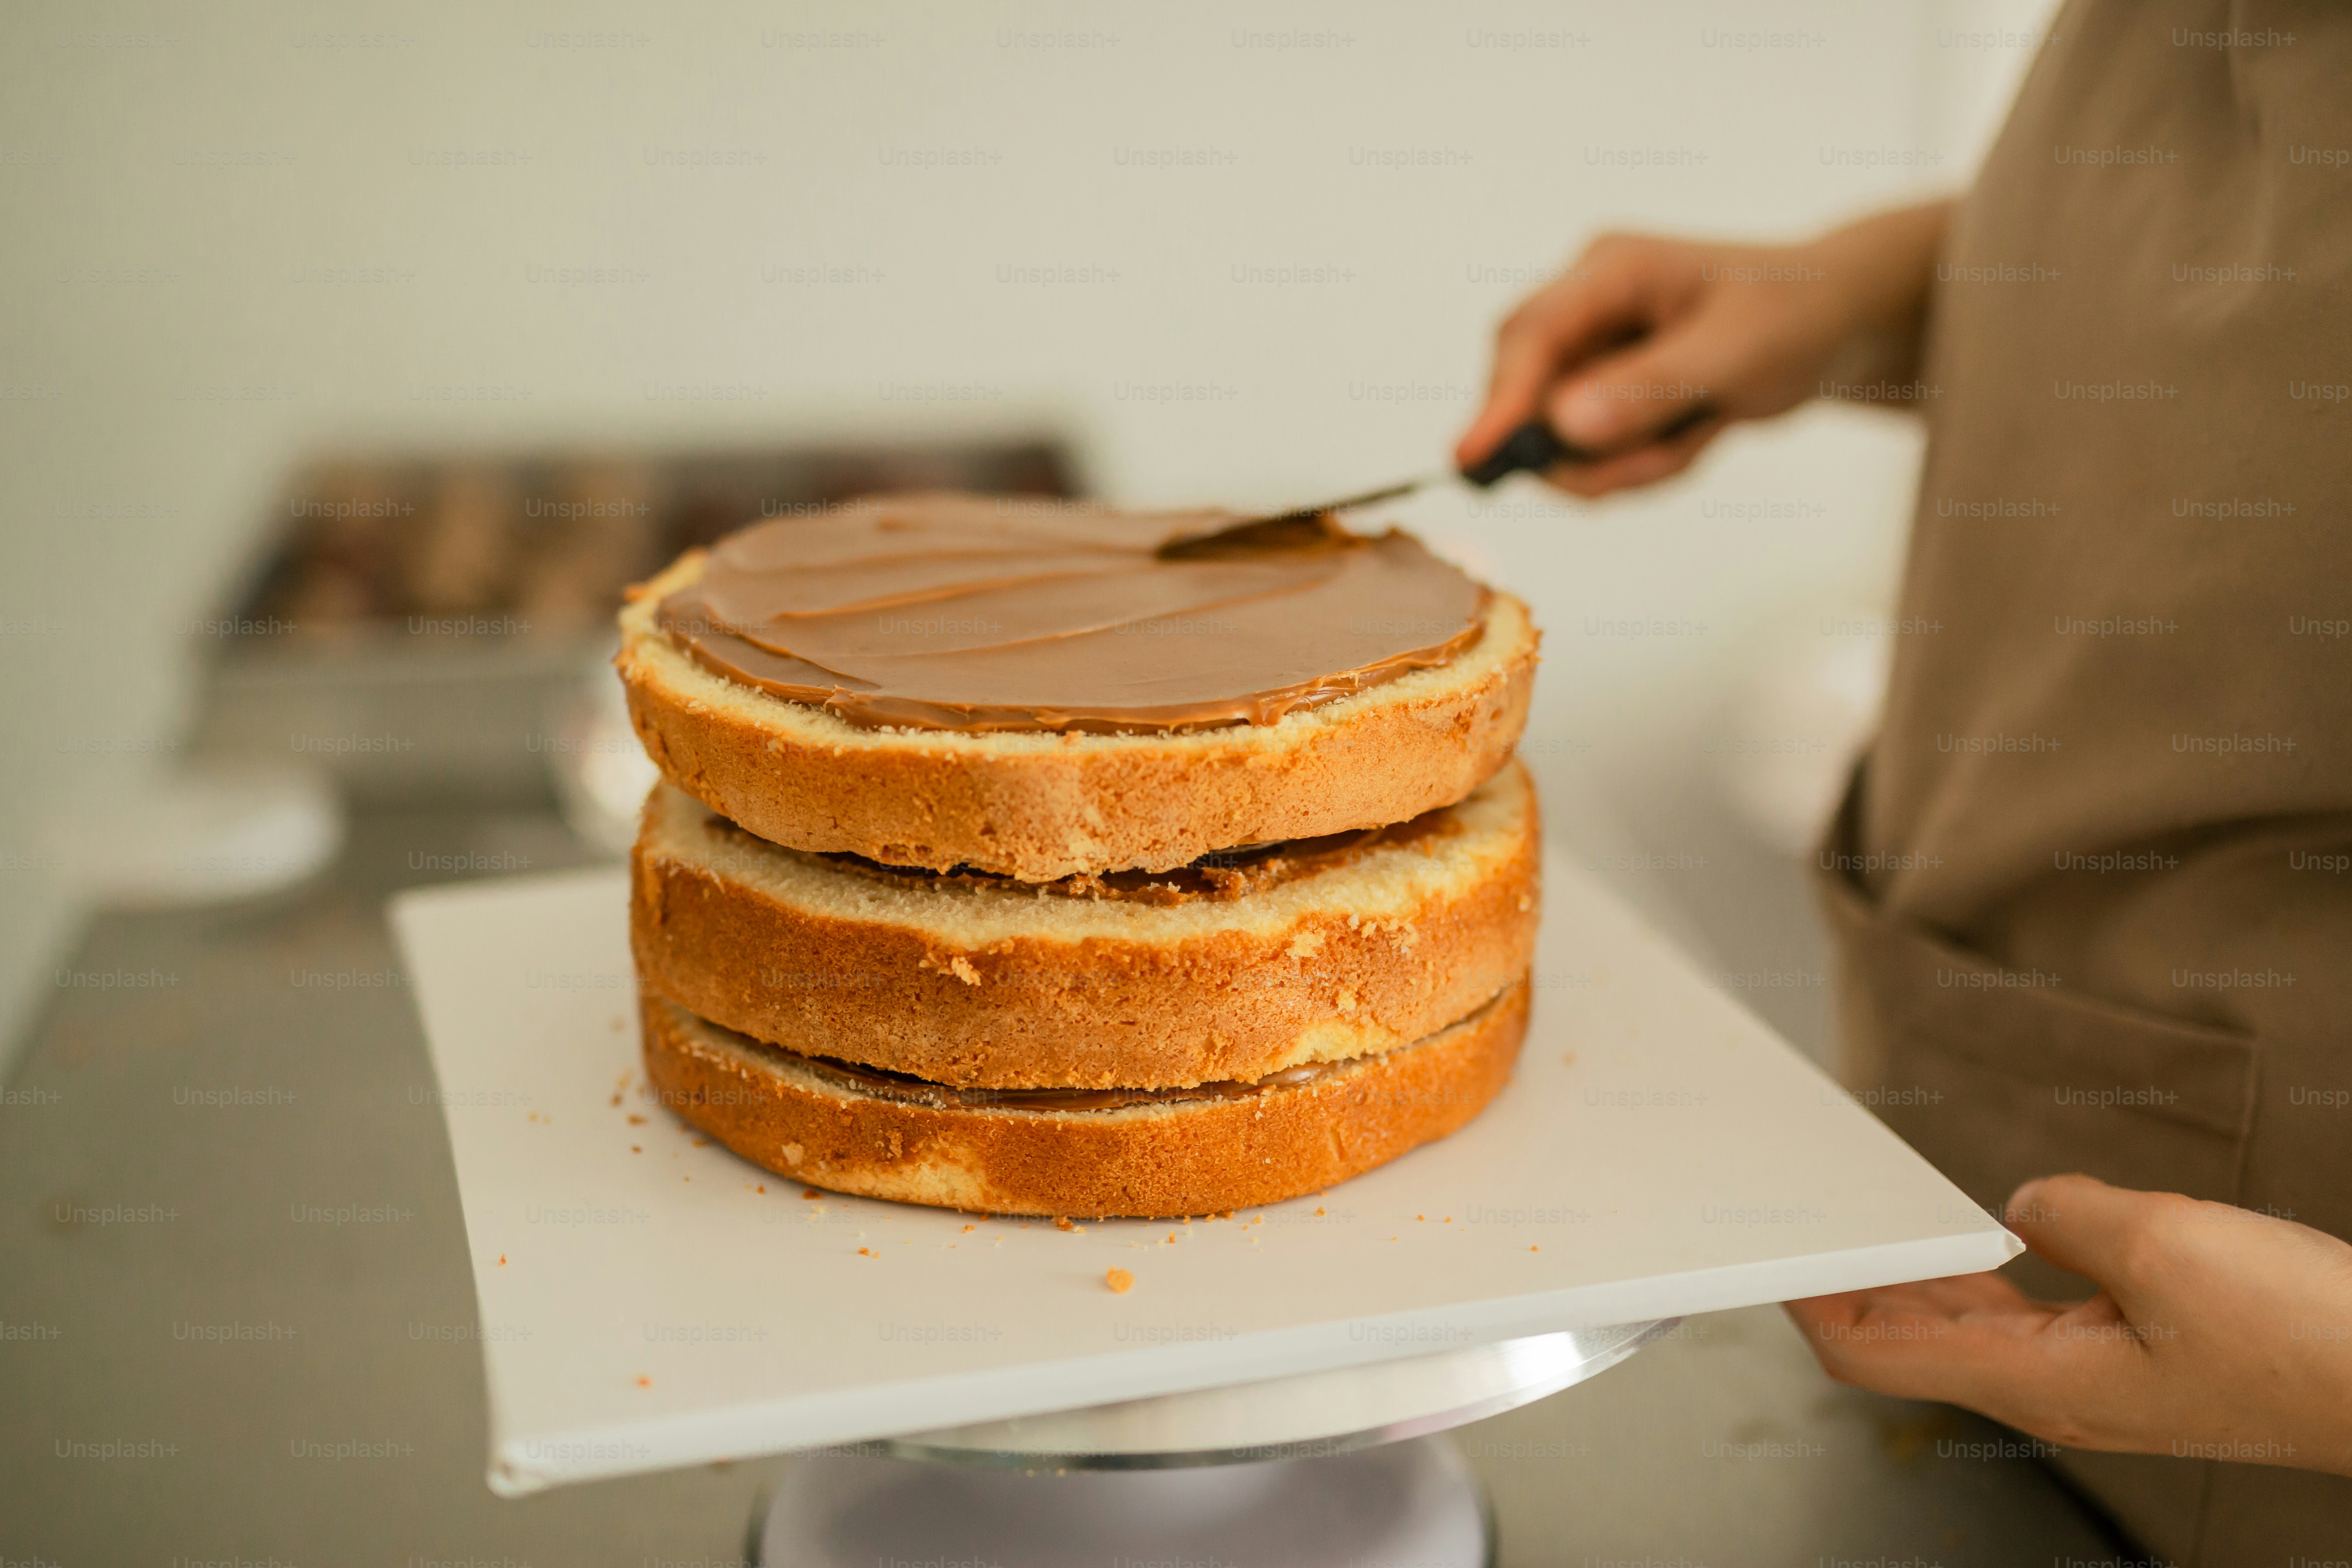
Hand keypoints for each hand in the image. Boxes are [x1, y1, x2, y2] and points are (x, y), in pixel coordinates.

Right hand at [1455, 202, 1949, 498]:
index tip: (1474, 460)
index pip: (1529, 336)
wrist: (1843, 322)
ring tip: (1700, 436)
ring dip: (1628, 461)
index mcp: (1610, 269)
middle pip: (1531, 394)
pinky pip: (1597, 451)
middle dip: (1584, 449)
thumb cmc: (1801, 313)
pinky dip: (1644, 463)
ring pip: (1565, 437)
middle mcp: (1589, 306)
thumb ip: (1651, 386)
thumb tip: (1564, 424)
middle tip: (1654, 465)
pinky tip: (1697, 434)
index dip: (1499, 401)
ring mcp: (1596, 350)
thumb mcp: (1737, 351)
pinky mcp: (1610, 388)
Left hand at [1786, 1174, 2351, 1475]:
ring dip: (1907, 1283)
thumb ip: (2072, 1215)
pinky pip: (2021, 1321)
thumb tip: (2026, 1206)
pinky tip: (1970, 1245)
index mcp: (2039, 1383)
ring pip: (1962, 1331)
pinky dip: (1976, 1282)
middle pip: (1907, 1345)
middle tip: (1802, 1229)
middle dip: (1848, 1287)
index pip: (1877, 1356)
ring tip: (1862, 1229)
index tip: (1776, 1260)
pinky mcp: (2127, 1359)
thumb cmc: (2303, 1337)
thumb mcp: (2168, 1248)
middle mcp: (2050, 1392)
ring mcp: (2089, 1381)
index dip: (1815, 1307)